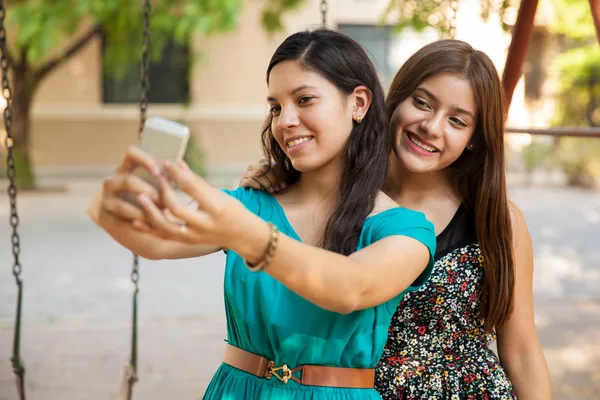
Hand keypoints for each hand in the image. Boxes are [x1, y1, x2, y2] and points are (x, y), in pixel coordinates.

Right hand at [99, 146, 162, 229]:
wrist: (140, 228)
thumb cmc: (155, 202)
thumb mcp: (162, 188)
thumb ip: (168, 177)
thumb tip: (180, 164)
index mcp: (127, 169)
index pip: (131, 153)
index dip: (145, 159)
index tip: (159, 172)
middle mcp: (113, 181)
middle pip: (128, 180)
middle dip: (147, 190)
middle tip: (162, 200)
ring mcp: (106, 198)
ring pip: (122, 204)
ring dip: (143, 208)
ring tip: (159, 213)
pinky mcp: (104, 215)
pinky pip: (119, 216)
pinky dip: (136, 218)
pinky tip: (148, 222)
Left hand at [137, 160, 259, 249]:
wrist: (242, 235)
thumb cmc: (232, 210)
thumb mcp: (219, 193)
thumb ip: (196, 181)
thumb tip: (176, 163)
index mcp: (216, 208)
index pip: (192, 187)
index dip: (177, 173)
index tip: (166, 162)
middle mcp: (204, 224)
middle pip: (176, 208)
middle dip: (163, 191)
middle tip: (156, 178)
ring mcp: (194, 236)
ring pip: (166, 227)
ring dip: (151, 212)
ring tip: (140, 197)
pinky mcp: (187, 242)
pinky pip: (163, 237)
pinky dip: (149, 229)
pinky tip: (135, 221)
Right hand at [238, 159, 285, 192]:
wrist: (254, 199)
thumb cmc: (267, 189)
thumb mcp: (276, 184)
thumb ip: (281, 182)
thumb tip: (283, 186)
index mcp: (263, 163)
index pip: (273, 165)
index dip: (279, 176)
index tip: (282, 186)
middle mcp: (254, 166)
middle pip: (265, 167)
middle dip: (272, 179)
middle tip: (276, 189)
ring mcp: (247, 174)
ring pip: (257, 173)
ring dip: (266, 183)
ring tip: (270, 190)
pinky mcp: (242, 182)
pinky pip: (250, 180)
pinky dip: (257, 185)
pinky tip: (261, 190)